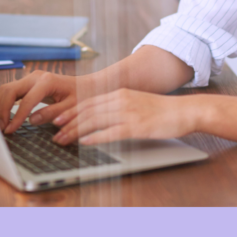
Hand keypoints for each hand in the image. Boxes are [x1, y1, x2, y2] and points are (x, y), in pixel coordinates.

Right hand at [0, 70, 91, 133]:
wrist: (86, 85)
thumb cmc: (81, 95)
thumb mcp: (71, 107)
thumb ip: (52, 113)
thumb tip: (32, 120)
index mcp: (47, 81)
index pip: (26, 101)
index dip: (16, 117)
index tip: (10, 131)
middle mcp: (36, 76)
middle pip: (9, 90)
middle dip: (2, 110)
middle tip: (1, 128)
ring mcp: (31, 78)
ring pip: (7, 89)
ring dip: (0, 106)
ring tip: (2, 125)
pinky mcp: (29, 82)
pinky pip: (11, 91)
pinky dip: (5, 103)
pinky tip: (6, 117)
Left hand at [50, 88, 198, 145]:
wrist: (185, 111)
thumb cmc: (163, 111)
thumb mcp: (137, 103)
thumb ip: (119, 108)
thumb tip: (101, 119)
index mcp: (121, 93)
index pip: (89, 102)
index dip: (70, 110)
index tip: (56, 118)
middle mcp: (122, 100)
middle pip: (87, 110)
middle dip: (66, 121)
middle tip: (50, 130)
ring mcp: (129, 112)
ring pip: (94, 120)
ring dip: (74, 130)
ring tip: (60, 139)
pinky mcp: (137, 126)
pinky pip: (111, 131)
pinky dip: (94, 137)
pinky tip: (83, 142)